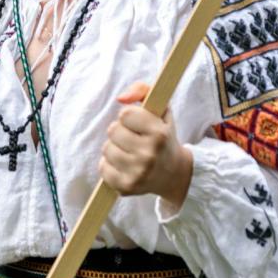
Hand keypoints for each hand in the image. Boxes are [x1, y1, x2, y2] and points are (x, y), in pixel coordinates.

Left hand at [99, 81, 193, 212]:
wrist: (174, 174)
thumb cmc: (163, 136)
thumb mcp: (161, 109)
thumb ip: (142, 90)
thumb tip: (120, 98)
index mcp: (159, 133)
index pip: (125, 114)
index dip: (130, 116)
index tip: (139, 124)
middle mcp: (149, 154)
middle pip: (112, 130)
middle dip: (120, 132)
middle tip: (134, 138)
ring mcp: (137, 173)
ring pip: (106, 149)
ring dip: (114, 148)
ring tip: (129, 152)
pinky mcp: (126, 187)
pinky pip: (103, 168)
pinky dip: (109, 165)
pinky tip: (124, 165)